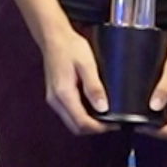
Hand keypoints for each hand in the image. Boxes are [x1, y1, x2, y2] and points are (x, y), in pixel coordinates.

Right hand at [34, 17, 110, 135]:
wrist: (53, 37)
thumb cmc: (69, 47)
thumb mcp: (87, 64)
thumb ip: (94, 87)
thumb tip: (103, 107)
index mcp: (63, 93)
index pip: (81, 122)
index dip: (99, 128)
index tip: (113, 125)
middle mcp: (55, 100)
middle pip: (75, 127)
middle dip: (93, 129)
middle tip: (110, 123)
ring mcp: (53, 98)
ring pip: (71, 122)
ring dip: (87, 123)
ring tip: (104, 117)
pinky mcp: (55, 95)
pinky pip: (68, 113)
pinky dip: (80, 116)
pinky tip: (92, 108)